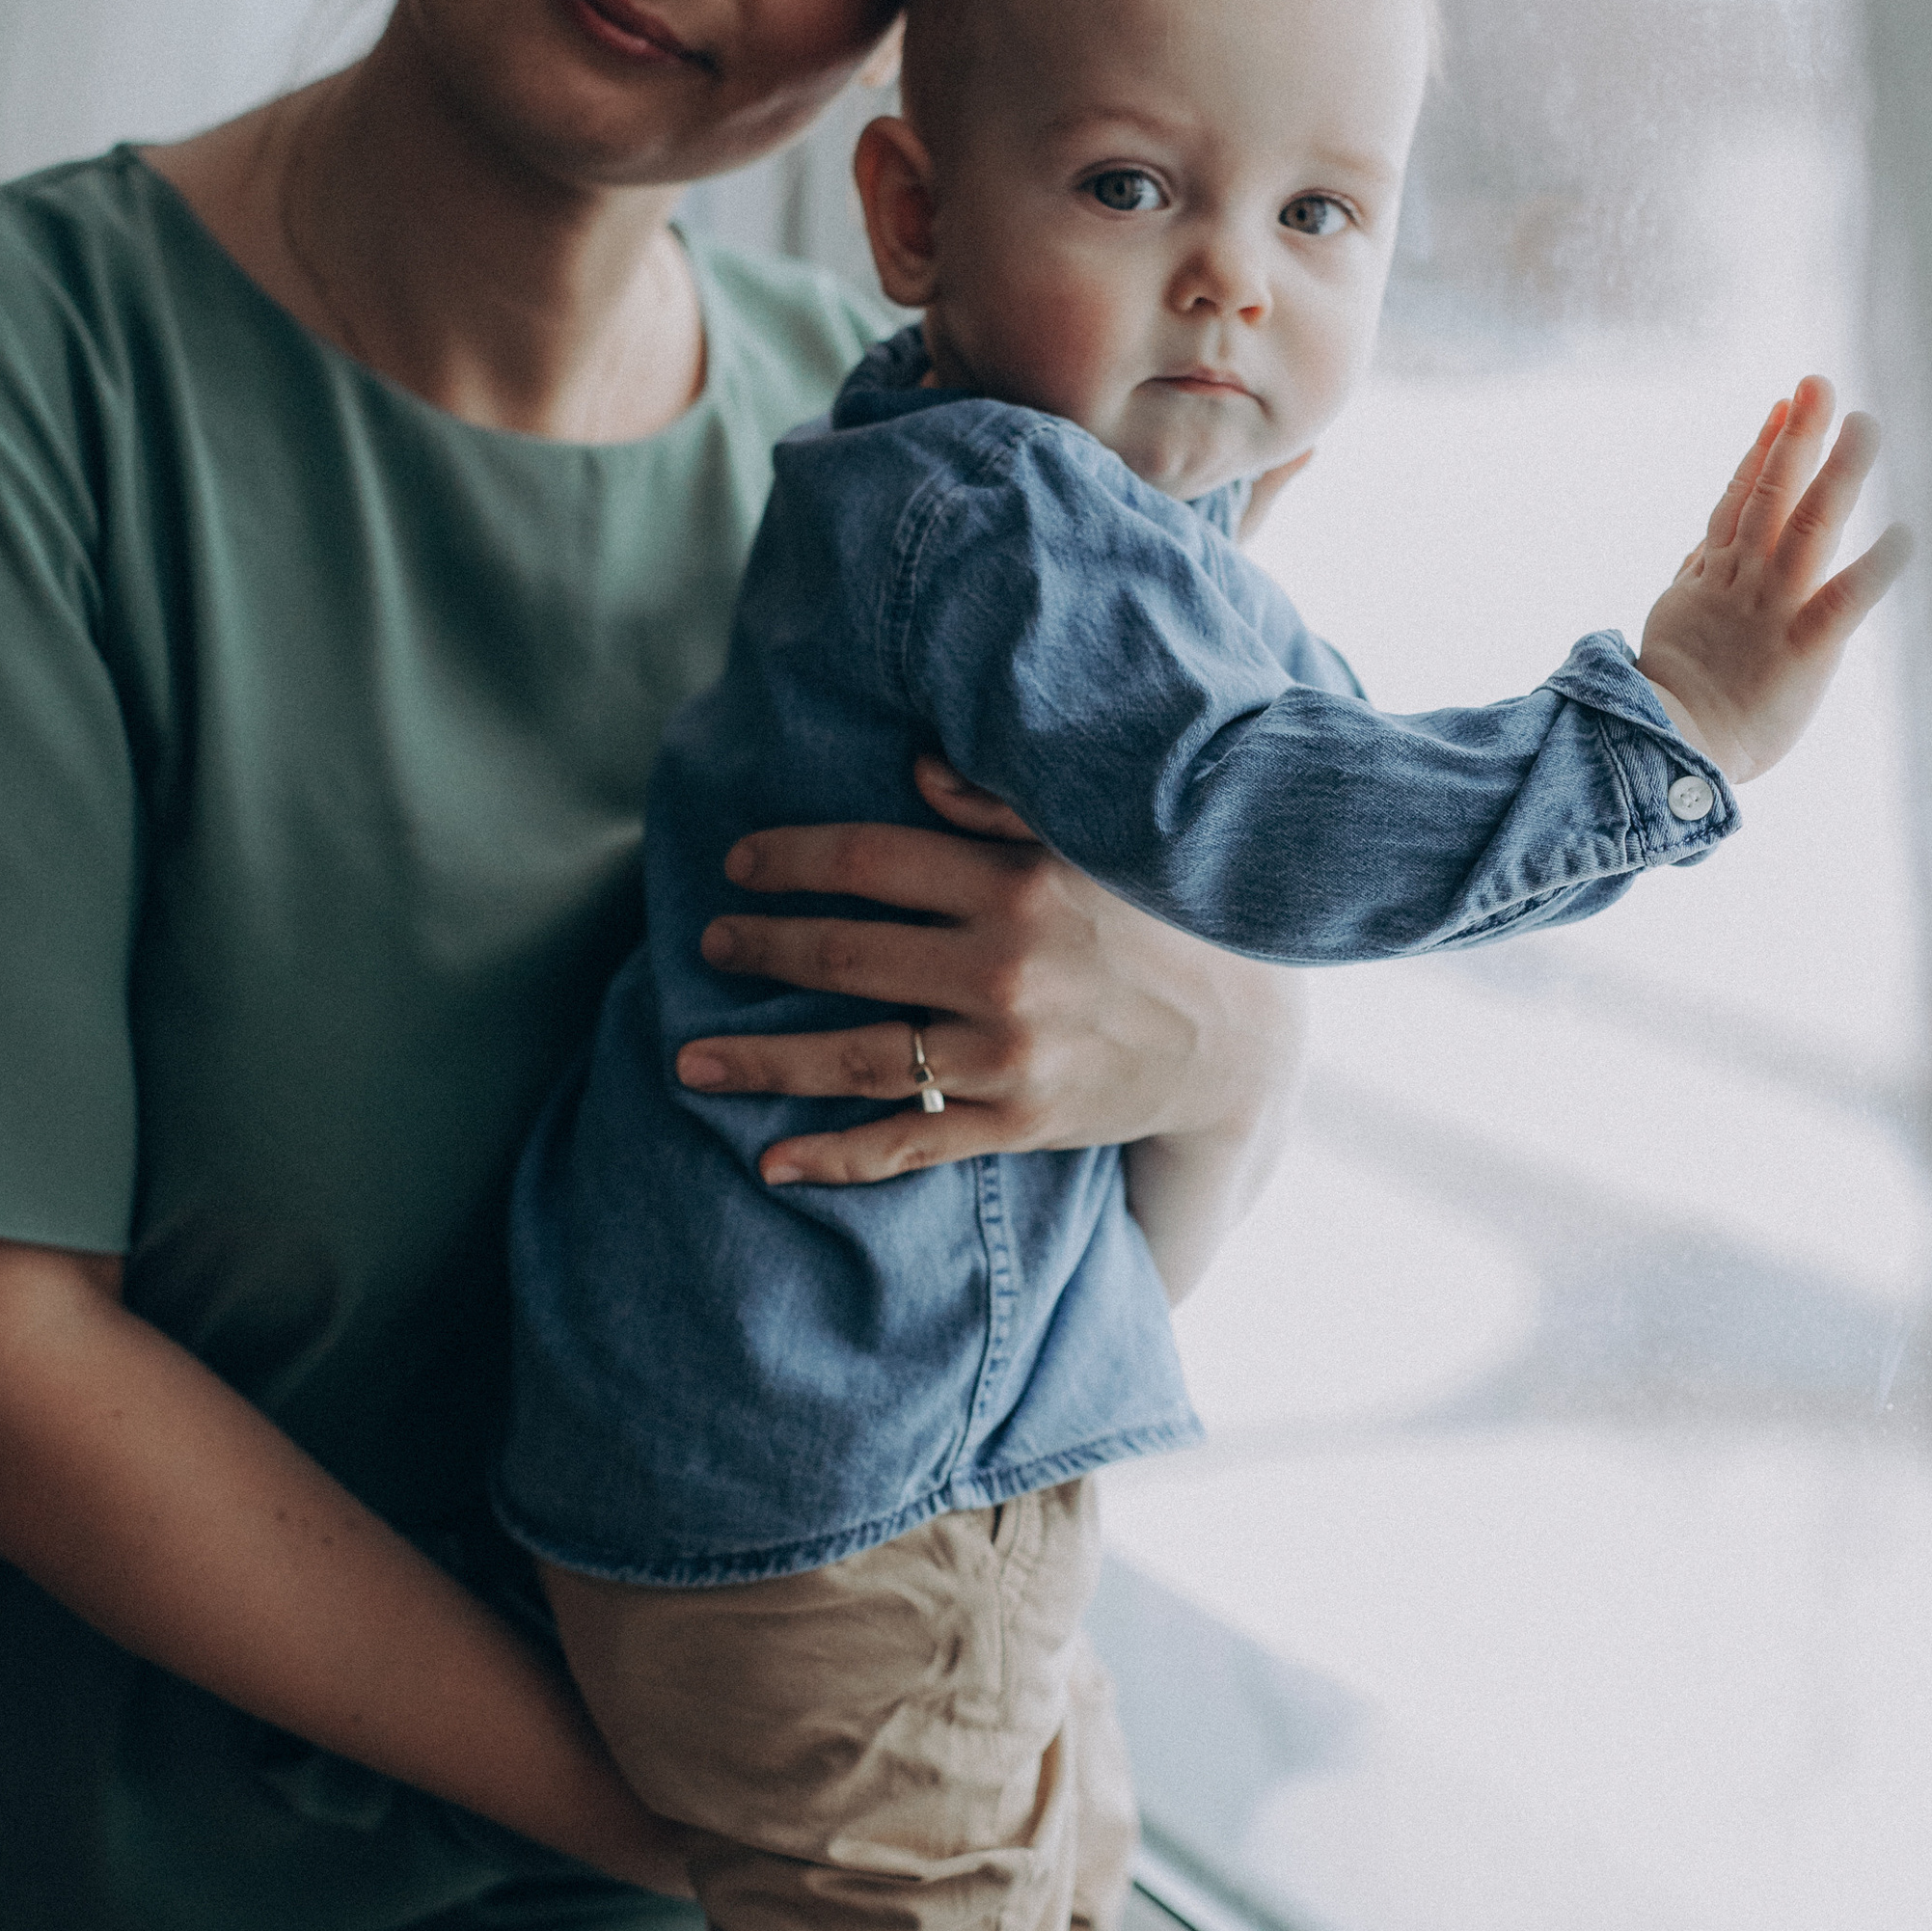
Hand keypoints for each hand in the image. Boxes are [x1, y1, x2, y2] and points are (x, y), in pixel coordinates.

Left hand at [675, 752, 1306, 1185]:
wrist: (1240, 1037)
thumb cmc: (1154, 921)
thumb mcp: (1093, 845)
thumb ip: (1004, 803)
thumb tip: (918, 769)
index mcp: (1015, 882)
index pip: (870, 859)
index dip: (791, 861)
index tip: (738, 867)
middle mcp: (1003, 967)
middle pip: (844, 955)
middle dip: (761, 949)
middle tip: (709, 945)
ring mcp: (1008, 1052)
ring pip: (854, 1056)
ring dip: (762, 1059)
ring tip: (691, 1061)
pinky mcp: (1020, 1121)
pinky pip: (910, 1142)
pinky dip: (836, 1157)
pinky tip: (772, 1161)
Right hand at [1636, 376, 1912, 784]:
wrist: (1667, 751)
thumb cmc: (1677, 701)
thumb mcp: (1676, 622)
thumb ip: (1696, 575)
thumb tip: (1705, 539)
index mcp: (1713, 577)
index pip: (1739, 499)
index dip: (1761, 449)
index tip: (1783, 406)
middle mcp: (1743, 581)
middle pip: (1770, 494)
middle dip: (1797, 437)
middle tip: (1819, 384)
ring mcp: (1772, 610)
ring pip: (1806, 528)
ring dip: (1837, 473)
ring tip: (1863, 425)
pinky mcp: (1803, 649)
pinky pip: (1843, 602)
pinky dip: (1875, 568)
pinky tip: (1906, 534)